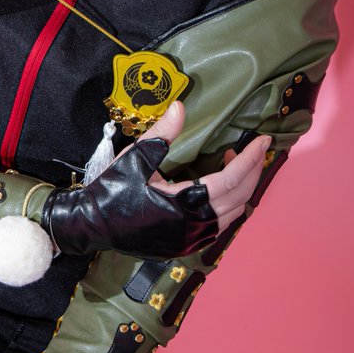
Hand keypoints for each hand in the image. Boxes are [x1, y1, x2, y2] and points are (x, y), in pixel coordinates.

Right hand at [41, 102, 268, 256]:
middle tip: (257, 149)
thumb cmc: (111, 191)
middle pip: (239, 198)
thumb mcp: (134, 158)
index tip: (263, 141)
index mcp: (183, 204)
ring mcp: (190, 240)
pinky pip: (219, 225)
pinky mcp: (184, 245)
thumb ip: (162, 134)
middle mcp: (193, 227)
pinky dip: (228, 205)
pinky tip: (220, 188)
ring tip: (237, 164)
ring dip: (241, 189)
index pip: (230, 180)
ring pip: (232, 214)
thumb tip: (180, 106)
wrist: (90, 225)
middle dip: (252, 172)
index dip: (250, 159)